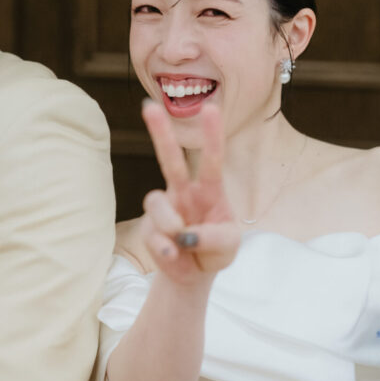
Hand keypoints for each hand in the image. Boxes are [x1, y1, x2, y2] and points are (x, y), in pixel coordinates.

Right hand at [140, 100, 240, 285]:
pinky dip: (166, 250)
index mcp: (209, 190)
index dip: (211, 135)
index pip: (211, 159)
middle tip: (149, 107)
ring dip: (170, 224)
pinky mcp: (149, 228)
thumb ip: (215, 237)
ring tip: (182, 243)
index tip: (210, 109)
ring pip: (155, 201)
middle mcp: (183, 192)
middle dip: (160, 133)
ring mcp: (164, 209)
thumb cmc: (216, 250)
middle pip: (169, 159)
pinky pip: (153, 234)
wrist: (195, 274)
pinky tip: (174, 255)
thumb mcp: (230, 245)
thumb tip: (186, 234)